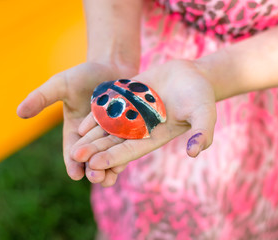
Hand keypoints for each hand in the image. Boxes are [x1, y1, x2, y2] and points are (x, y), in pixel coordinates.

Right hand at [17, 61, 137, 181]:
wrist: (111, 64)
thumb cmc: (85, 73)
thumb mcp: (61, 84)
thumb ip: (42, 98)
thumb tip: (19, 113)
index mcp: (75, 129)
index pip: (72, 150)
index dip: (73, 162)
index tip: (74, 174)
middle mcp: (92, 136)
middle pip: (91, 157)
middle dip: (92, 170)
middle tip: (95, 179)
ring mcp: (110, 134)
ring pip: (108, 156)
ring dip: (109, 168)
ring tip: (110, 178)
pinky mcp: (127, 129)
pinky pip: (125, 146)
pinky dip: (124, 155)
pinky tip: (126, 163)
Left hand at [71, 59, 216, 185]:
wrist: (191, 74)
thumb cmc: (200, 96)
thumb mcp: (204, 113)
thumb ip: (201, 132)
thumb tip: (195, 152)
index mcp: (154, 136)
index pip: (131, 150)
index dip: (113, 157)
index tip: (95, 164)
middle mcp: (140, 129)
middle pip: (114, 142)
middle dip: (95, 150)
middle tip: (75, 157)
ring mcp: (132, 114)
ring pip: (107, 129)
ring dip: (91, 137)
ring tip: (73, 146)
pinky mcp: (127, 100)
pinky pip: (109, 110)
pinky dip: (96, 117)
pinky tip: (81, 125)